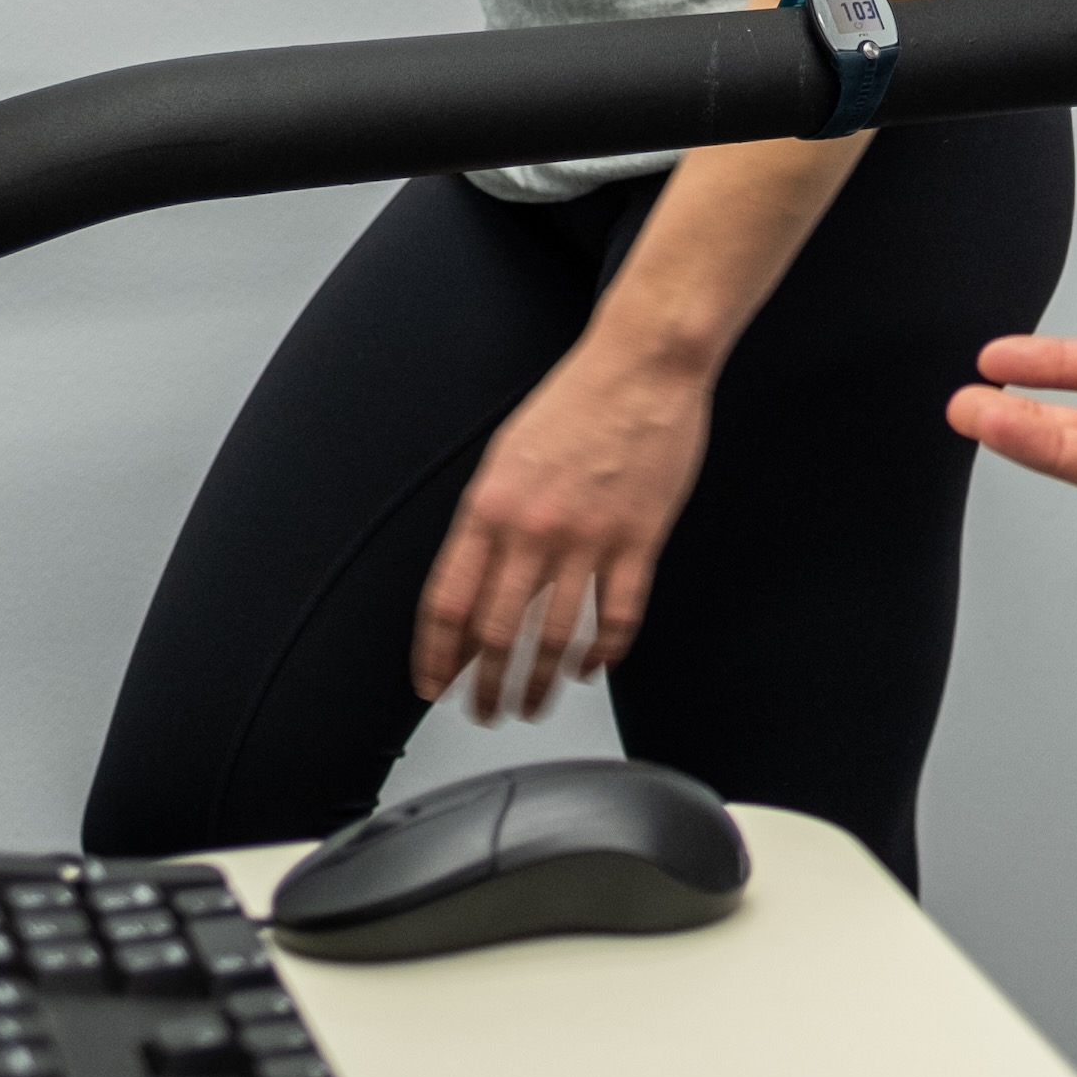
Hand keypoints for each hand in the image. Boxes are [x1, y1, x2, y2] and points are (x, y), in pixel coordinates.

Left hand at [414, 329, 714, 723]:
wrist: (643, 366)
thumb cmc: (576, 403)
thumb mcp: (506, 457)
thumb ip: (487, 521)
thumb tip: (475, 581)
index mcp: (489, 507)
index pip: (448, 603)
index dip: (436, 656)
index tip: (433, 686)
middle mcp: (532, 529)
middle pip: (497, 633)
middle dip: (485, 686)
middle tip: (486, 710)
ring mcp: (588, 538)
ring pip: (556, 638)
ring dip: (541, 683)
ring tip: (534, 704)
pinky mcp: (639, 540)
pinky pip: (618, 616)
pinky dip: (604, 651)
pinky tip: (595, 665)